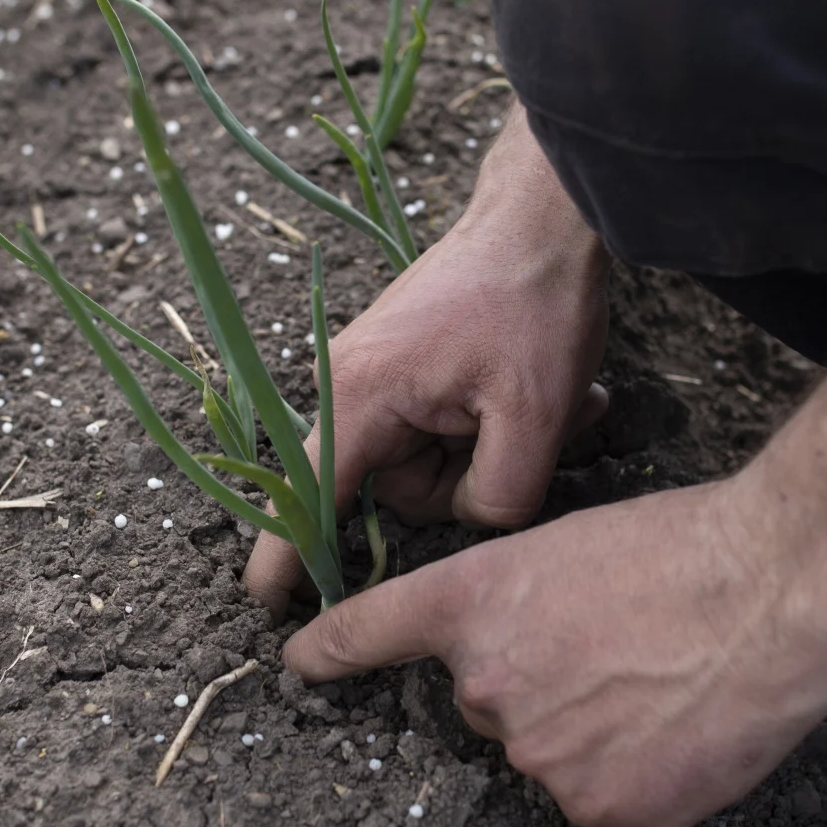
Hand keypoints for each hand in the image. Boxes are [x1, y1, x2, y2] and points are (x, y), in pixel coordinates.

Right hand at [246, 114, 611, 617]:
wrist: (545, 219)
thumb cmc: (533, 305)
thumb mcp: (535, 417)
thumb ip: (496, 500)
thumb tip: (476, 523)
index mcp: (361, 397)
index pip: (306, 496)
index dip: (287, 556)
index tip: (269, 607)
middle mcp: (355, 388)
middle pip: (396, 491)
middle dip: (470, 480)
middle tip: (539, 431)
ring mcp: (384, 378)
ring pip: (433, 466)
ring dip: (497, 448)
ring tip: (557, 403)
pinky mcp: (413, 373)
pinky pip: (447, 433)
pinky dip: (499, 424)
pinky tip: (549, 395)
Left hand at [280, 476, 826, 826]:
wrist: (776, 590)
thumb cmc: (687, 546)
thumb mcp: (572, 544)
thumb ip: (520, 607)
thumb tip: (522, 664)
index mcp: (475, 602)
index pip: (372, 629)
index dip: (330, 651)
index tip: (300, 664)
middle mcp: (488, 684)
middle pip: (489, 701)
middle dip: (538, 680)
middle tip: (616, 644)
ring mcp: (541, 756)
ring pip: (549, 752)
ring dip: (590, 728)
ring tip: (664, 675)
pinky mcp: (602, 809)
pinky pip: (603, 798)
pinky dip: (637, 773)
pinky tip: (684, 724)